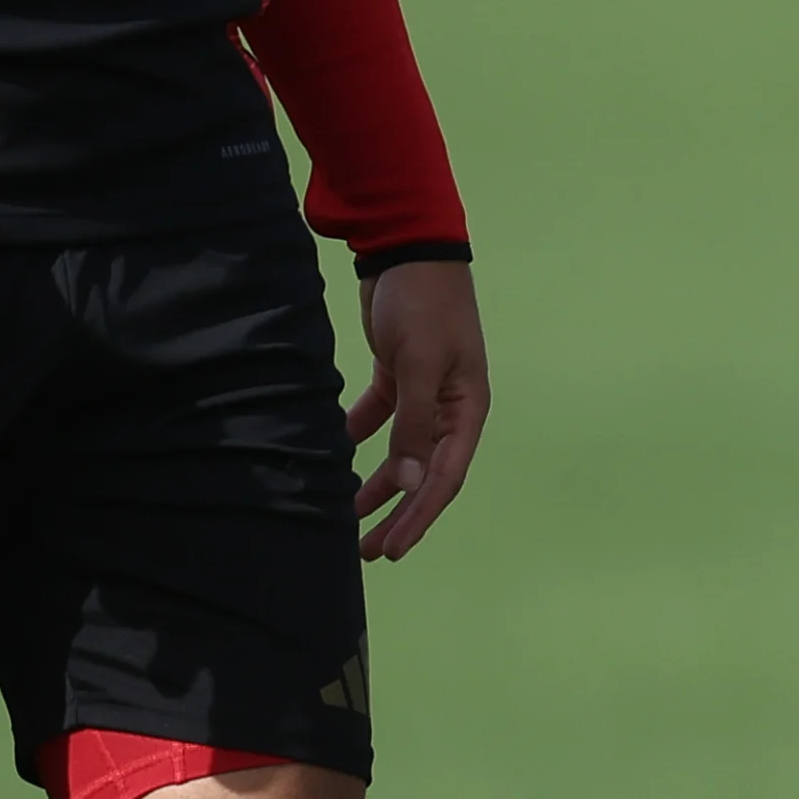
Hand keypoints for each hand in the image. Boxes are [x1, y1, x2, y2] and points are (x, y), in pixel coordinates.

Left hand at [348, 260, 490, 561]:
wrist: (407, 246)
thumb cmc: (423, 303)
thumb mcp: (419, 363)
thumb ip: (414, 424)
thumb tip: (415, 482)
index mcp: (466, 408)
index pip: (445, 478)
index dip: (419, 517)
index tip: (391, 550)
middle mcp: (448, 407)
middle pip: (424, 475)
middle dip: (397, 513)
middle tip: (367, 552)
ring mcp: (422, 392)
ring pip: (401, 454)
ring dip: (378, 485)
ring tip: (347, 518)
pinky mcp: (395, 375)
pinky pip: (378, 421)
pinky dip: (357, 440)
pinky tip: (332, 458)